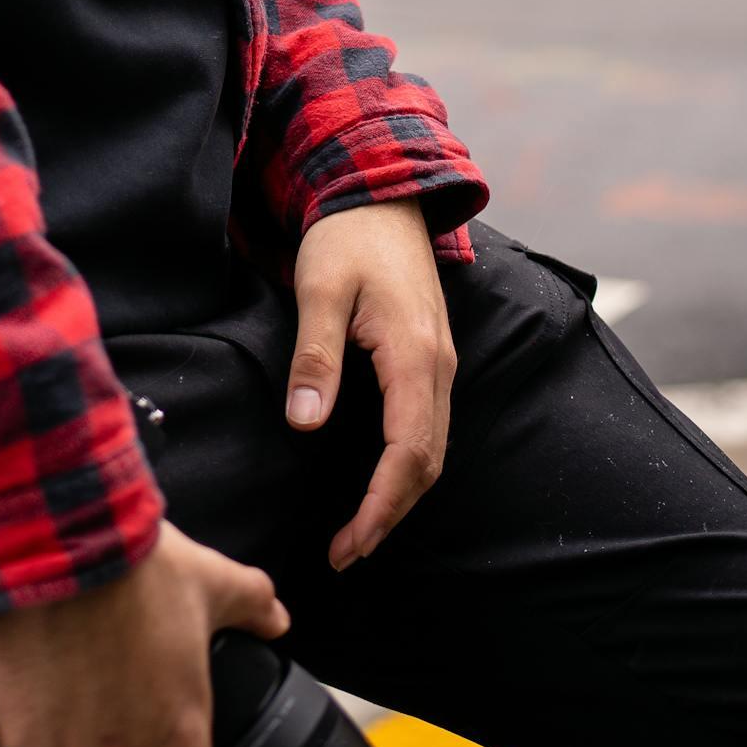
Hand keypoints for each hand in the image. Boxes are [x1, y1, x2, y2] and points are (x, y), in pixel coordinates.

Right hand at [0, 523, 287, 746]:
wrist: (59, 540)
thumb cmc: (141, 565)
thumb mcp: (210, 582)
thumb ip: (251, 604)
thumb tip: (277, 615)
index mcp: (181, 742)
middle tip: (103, 736)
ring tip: (70, 678)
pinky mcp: (19, 736)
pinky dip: (25, 719)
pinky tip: (37, 669)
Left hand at [289, 199, 455, 570]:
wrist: (382, 194)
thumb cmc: (347, 238)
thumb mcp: (319, 289)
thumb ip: (315, 356)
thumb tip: (306, 422)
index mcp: (415, 355)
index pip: (408, 453)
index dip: (380, 506)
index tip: (349, 543)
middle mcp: (439, 367)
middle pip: (428, 463)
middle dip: (389, 515)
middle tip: (345, 552)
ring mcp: (440, 363)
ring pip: (432, 449)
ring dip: (400, 495)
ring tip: (357, 532)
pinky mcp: (431, 359)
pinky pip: (428, 427)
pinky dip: (407, 466)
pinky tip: (377, 483)